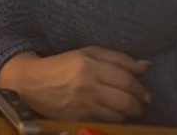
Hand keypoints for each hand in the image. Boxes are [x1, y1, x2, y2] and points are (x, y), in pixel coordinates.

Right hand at [0, 47, 151, 121]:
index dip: (141, 88)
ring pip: (119, 114)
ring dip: (129, 114)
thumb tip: (146, 66)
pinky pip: (106, 122)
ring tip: (128, 110)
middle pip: (126, 100)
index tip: (145, 93)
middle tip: (141, 104)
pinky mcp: (78, 117)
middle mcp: (87, 84)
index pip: (126, 79)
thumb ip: (117, 58)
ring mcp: (82, 103)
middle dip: (139, 104)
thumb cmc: (61, 65)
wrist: (30, 82)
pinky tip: (113, 115)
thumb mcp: (86, 53)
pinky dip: (115, 120)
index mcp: (89, 64)